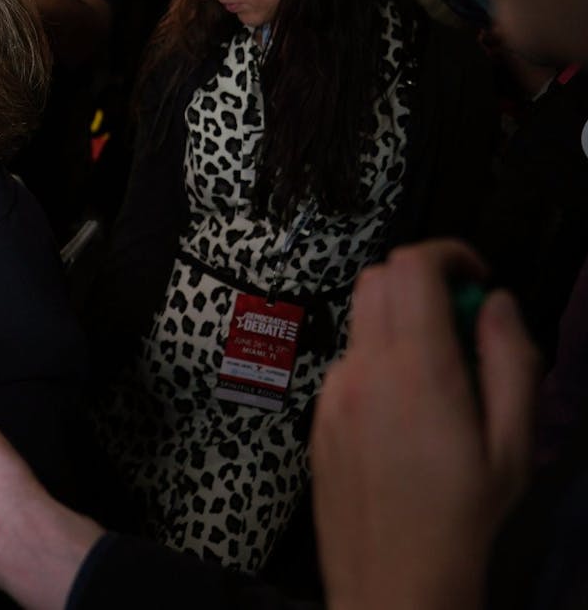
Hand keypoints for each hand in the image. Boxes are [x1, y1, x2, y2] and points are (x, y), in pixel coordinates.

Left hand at [311, 240, 538, 609]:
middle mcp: (363, 371)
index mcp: (416, 370)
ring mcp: (332, 392)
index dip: (447, 254)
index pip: (411, 267)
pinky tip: (406, 417)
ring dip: (400, 328)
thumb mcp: (512, 440)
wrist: (394, 577)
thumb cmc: (459, 517)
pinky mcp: (318, 416)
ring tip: (441, 383)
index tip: (475, 275)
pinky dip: (378, 365)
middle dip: (421, 283)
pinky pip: (347, 366)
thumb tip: (497, 305)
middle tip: (461, 325)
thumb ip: (510, 358)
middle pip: (377, 280)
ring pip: (361, 324)